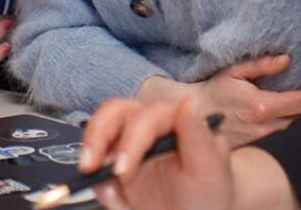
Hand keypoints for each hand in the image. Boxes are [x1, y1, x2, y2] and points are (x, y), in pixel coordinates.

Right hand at [83, 96, 233, 209]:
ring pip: (99, 128)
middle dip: (98, 139)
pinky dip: (96, 176)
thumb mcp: (210, 169)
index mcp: (171, 117)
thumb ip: (198, 136)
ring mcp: (127, 138)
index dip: (130, 141)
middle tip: (90, 169)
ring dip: (91, 150)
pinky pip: (96, 158)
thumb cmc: (208, 189)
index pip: (145, 118)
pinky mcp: (115, 156)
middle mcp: (145, 121)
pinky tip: (113, 198)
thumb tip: (189, 101)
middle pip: (113, 114)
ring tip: (90, 177)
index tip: (122, 170)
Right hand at [139, 55, 300, 147]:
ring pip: (293, 128)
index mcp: (262, 105)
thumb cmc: (215, 89)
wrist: (196, 116)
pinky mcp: (259, 145)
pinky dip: (289, 124)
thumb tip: (288, 60)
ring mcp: (263, 138)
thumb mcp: (235, 70)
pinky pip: (282, 135)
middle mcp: (266, 125)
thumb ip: (262, 65)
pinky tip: (288, 114)